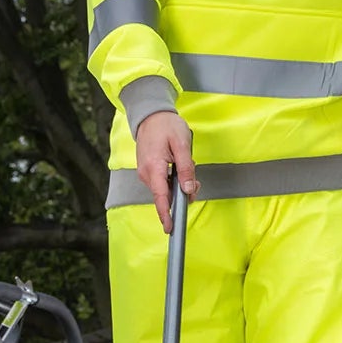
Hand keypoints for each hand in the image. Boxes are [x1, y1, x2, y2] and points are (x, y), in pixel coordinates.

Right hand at [135, 111, 196, 231]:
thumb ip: (186, 168)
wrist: (150, 115)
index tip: (170, 227)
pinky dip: (172, 180)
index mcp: (154, 168)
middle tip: (195, 181)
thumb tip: (188, 189)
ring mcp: (145, 173)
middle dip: (181, 194)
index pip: (160, 197)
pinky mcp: (148, 171)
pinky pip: (161, 183)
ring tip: (186, 166)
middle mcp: (146, 174)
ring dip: (177, 185)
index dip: (166, 214)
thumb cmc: (166, 126)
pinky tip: (178, 167)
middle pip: (165, 195)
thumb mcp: (182, 144)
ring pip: (164, 189)